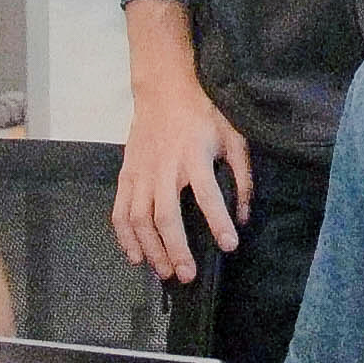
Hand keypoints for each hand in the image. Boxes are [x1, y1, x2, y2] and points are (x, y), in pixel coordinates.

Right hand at [113, 66, 251, 284]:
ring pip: (139, 219)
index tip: (230, 245)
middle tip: (187, 275)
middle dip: (176, 249)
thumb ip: (242, 178)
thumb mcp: (234, 138)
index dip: (218, 222)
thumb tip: (243, 217)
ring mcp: (141, 172)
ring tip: (165, 272)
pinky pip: (120, 210)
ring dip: (150, 249)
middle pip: (165, 216)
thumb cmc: (205, 113)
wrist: (165, 88)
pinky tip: (135, 256)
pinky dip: (124, 236)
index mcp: (194, 155)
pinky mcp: (126, 174)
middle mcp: (164, 167)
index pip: (208, 195)